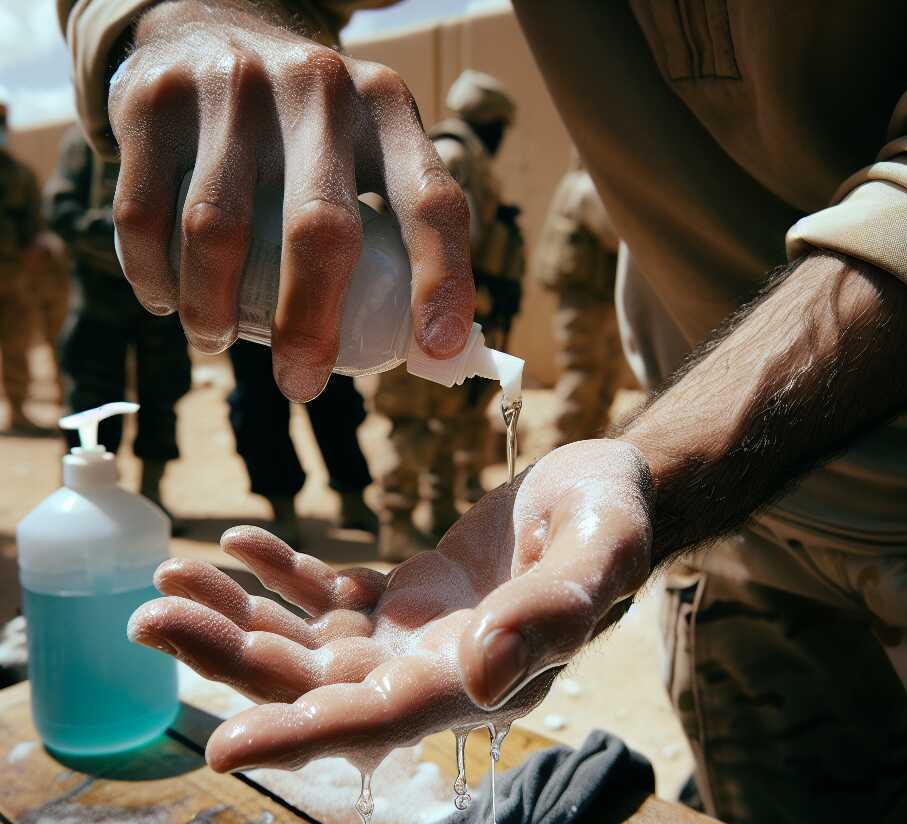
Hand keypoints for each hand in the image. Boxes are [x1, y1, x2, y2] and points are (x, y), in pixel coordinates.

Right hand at [109, 0, 474, 399]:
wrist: (207, 23)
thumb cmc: (309, 129)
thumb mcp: (371, 147)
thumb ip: (400, 231)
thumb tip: (431, 355)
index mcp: (387, 111)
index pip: (432, 202)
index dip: (443, 280)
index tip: (437, 349)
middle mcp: (317, 90)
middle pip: (320, 230)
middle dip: (309, 326)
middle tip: (299, 384)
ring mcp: (233, 88)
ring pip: (217, 232)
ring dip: (212, 311)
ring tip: (214, 339)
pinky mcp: (156, 100)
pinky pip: (144, 215)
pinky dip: (153, 277)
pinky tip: (166, 300)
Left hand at [128, 440, 653, 772]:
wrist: (606, 492)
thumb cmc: (612, 519)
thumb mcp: (599, 550)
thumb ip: (550, 613)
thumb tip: (483, 676)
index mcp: (482, 679)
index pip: (382, 720)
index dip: (304, 736)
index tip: (220, 746)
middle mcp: (436, 674)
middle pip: (318, 684)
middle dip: (233, 658)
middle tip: (148, 618)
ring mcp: (414, 638)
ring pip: (309, 643)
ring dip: (239, 616)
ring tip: (169, 577)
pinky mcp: (404, 600)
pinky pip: (329, 596)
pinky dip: (282, 575)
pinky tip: (240, 542)